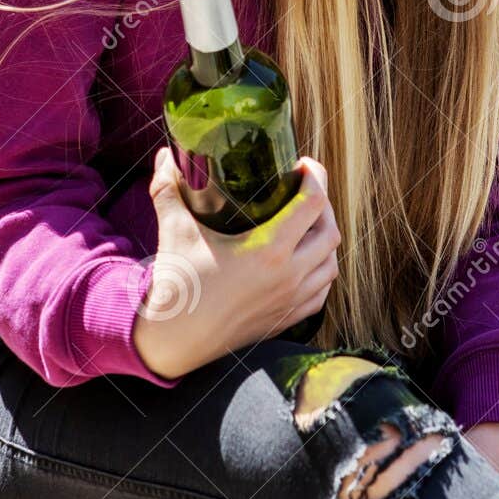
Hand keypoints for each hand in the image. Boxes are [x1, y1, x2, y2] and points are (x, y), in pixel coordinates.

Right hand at [132, 146, 341, 378]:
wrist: (173, 341)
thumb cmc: (176, 286)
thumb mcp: (174, 231)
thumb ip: (169, 189)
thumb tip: (166, 156)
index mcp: (268, 251)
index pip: (313, 204)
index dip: (316, 177)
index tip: (303, 165)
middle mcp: (288, 277)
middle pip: (330, 231)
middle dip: (323, 205)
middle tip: (304, 190)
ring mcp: (290, 301)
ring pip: (331, 263)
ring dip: (325, 239)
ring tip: (308, 223)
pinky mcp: (286, 319)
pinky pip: (322, 293)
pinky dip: (321, 272)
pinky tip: (307, 261)